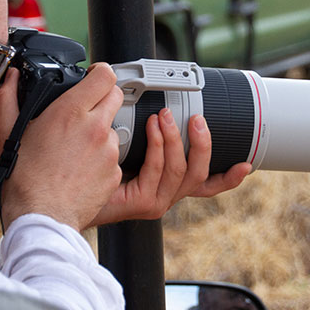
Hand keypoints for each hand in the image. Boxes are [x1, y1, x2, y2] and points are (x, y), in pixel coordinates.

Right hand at [0, 64, 123, 230]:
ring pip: (114, 128)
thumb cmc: (23, 177)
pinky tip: (82, 169)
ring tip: (77, 148)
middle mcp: (95, 127)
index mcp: (71, 111)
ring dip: (101, 132)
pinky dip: (102, 159)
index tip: (93, 78)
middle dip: (104, 98)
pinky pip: (114, 157)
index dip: (100, 73)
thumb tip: (11, 78)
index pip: (105, 76)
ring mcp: (109, 151)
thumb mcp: (8, 132)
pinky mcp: (115, 172)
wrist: (40, 216)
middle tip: (86, 110)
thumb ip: (7, 98)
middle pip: (117, 96)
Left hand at [87, 109, 250, 226]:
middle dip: (203, 144)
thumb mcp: (125, 148)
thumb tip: (155, 106)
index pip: (206, 184)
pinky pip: (158, 172)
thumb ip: (144, 135)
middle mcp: (165, 195)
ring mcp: (155, 201)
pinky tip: (151, 130)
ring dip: (175, 139)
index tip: (246, 164)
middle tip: (197, 119)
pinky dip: (158, 147)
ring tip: (164, 117)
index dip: (228, 177)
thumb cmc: (89, 171)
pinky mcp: (142, 202)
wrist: (63, 197)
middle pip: (200, 174)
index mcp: (166, 184)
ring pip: (182, 171)